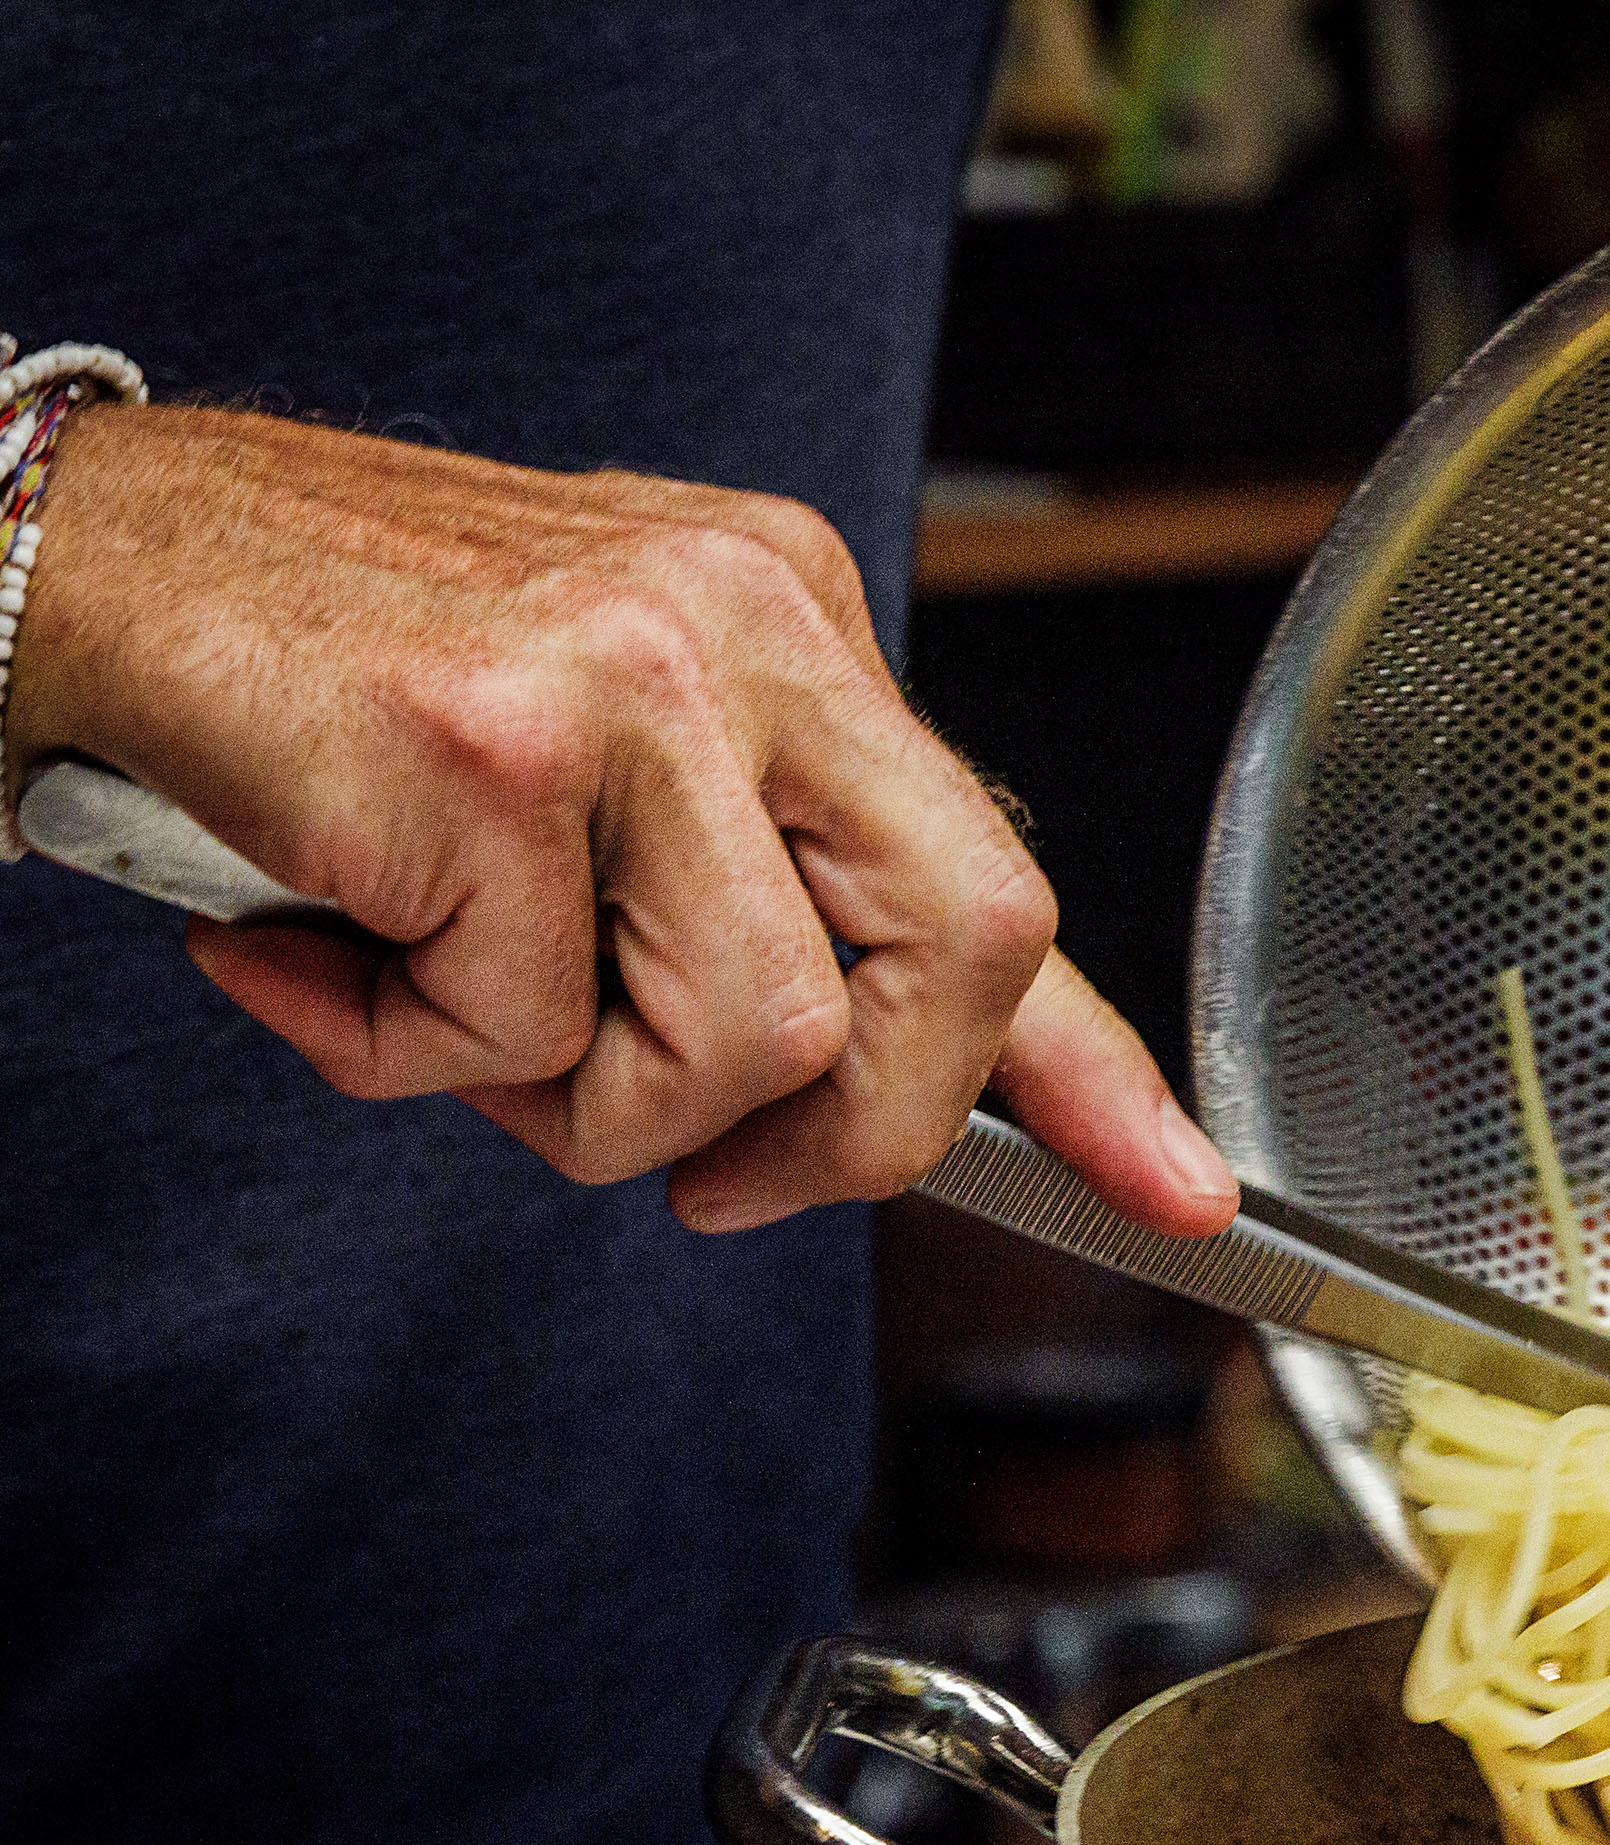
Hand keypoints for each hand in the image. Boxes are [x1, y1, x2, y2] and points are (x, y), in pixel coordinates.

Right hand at [3, 402, 1240, 1237]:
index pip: (1000, 870)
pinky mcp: (496, 746)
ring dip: (585, 1100)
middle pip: (962, 952)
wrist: (79, 569)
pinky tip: (318, 945)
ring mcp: (634, 673)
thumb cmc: (335, 692)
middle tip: (704, 1170)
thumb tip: (848, 1113)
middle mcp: (750, 622)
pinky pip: (532, 1031)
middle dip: (849, 1132)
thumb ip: (741, 908)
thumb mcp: (602, 781)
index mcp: (796, 620)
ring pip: (754, 1037)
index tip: (1181, 1191)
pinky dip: (405, 1050)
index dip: (1097, 1066)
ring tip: (440, 1000)